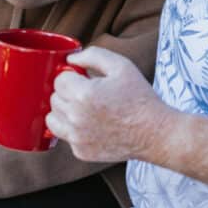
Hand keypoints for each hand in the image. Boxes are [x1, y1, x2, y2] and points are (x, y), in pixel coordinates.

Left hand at [45, 47, 174, 162]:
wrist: (154, 133)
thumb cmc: (140, 97)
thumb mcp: (121, 66)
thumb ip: (92, 55)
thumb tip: (70, 60)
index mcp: (84, 94)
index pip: (59, 80)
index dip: (72, 76)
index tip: (84, 78)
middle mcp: (76, 118)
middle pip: (54, 99)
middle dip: (68, 92)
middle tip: (89, 93)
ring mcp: (77, 138)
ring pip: (53, 119)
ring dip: (65, 111)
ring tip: (86, 108)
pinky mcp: (81, 152)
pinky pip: (66, 136)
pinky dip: (74, 129)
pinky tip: (93, 124)